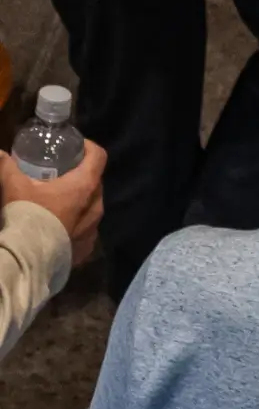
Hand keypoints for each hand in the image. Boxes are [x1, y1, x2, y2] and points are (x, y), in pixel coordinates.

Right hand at [0, 139, 106, 266]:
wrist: (28, 262)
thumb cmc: (28, 217)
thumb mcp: (14, 187)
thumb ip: (6, 166)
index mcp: (85, 186)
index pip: (98, 157)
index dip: (88, 148)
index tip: (76, 146)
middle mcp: (96, 206)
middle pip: (95, 183)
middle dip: (82, 176)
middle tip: (62, 173)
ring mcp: (93, 231)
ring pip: (92, 208)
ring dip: (80, 202)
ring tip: (60, 201)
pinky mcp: (85, 250)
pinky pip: (86, 231)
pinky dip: (76, 226)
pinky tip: (60, 227)